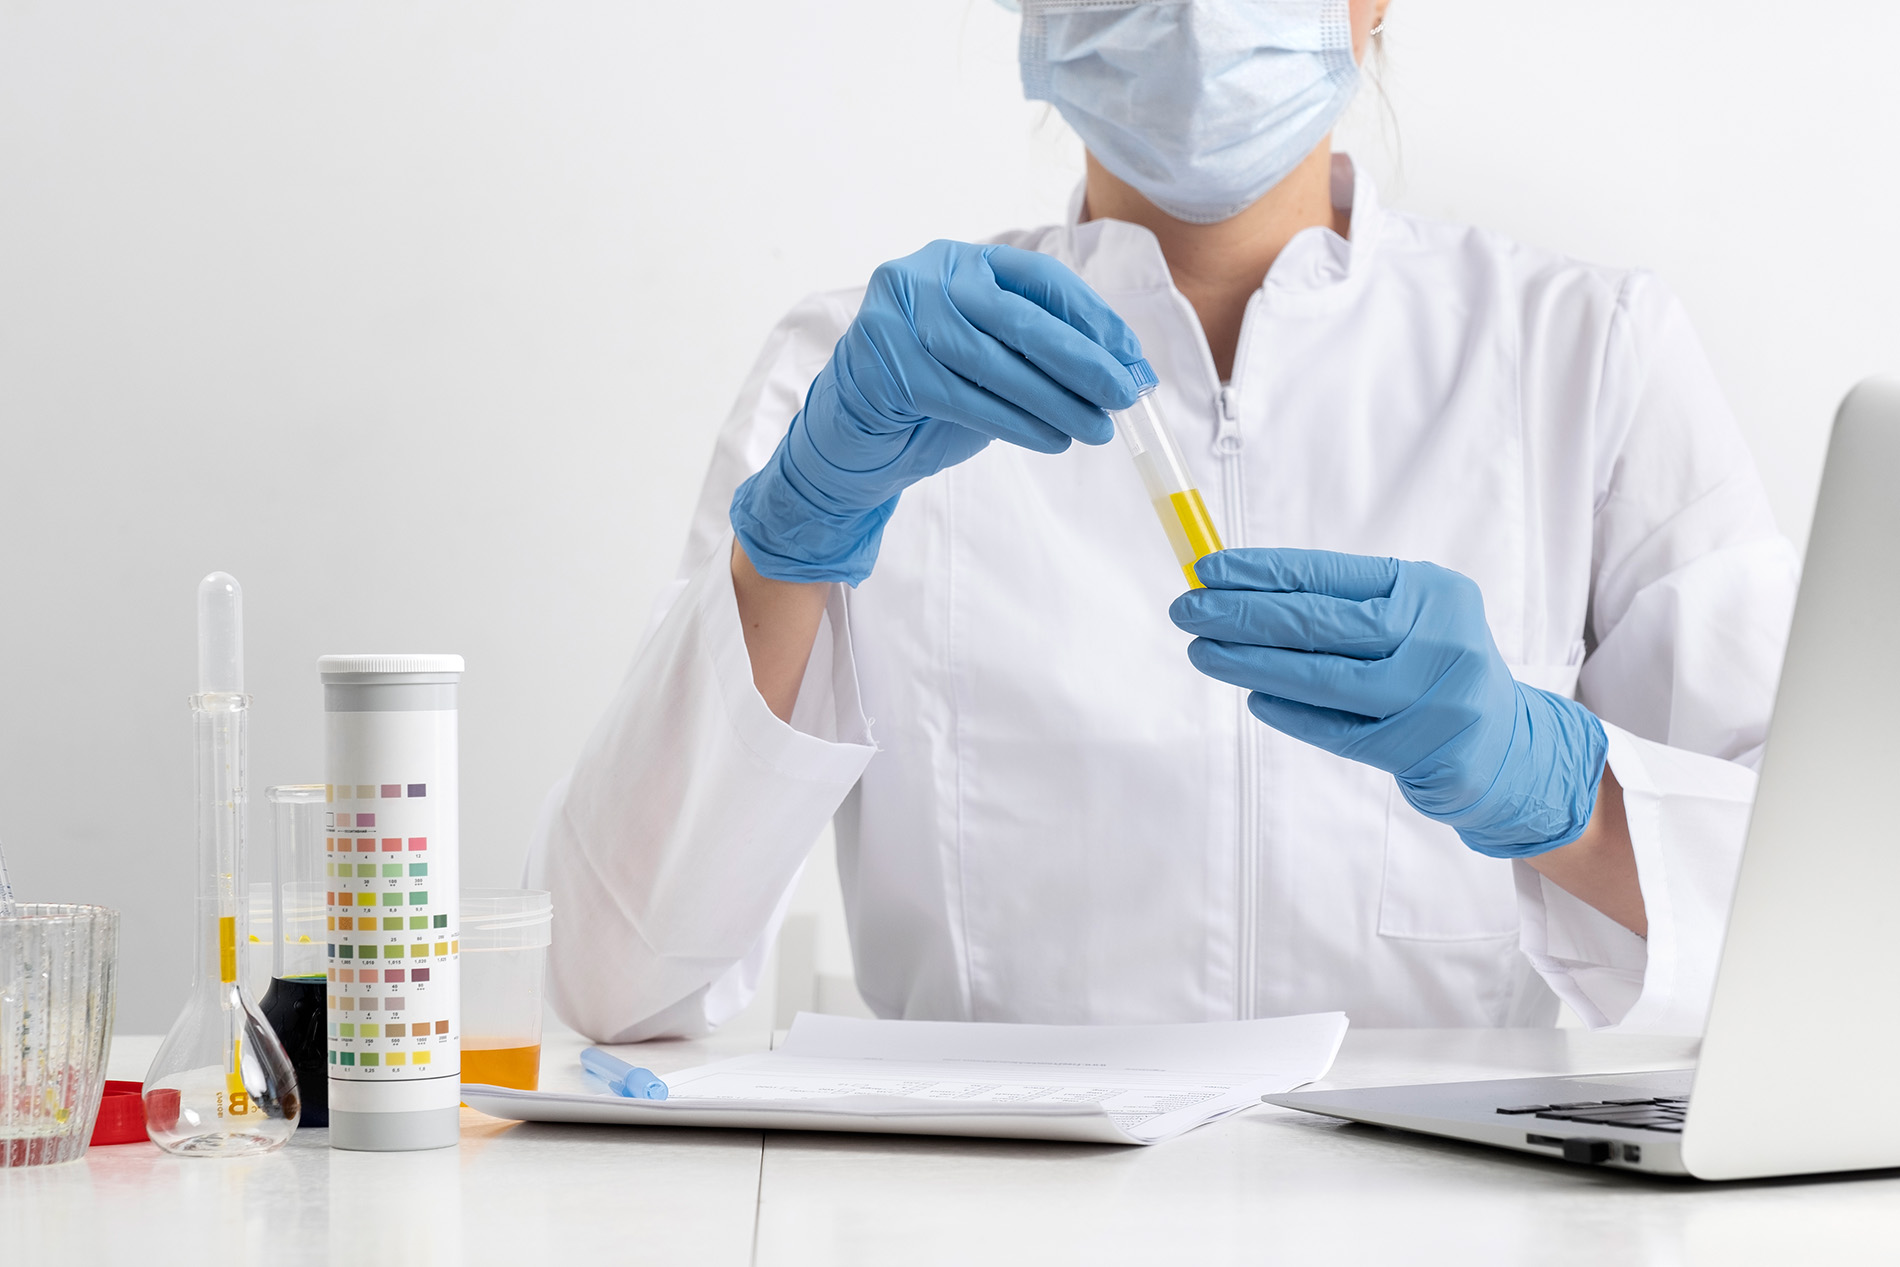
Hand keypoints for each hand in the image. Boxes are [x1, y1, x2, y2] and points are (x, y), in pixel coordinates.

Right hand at [731, 240, 1151, 583]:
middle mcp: (925, 277)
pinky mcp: (884, 368)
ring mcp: (898, 319)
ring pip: (996, 362)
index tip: (1132, 358)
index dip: (1092, 319)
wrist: (850, 440)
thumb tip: (1123, 371)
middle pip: (1021, 318)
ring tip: (1097, 429)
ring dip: (1056, 401)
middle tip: (1126, 394)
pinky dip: (1017, 423)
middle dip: (1082, 360)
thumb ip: (1042, 354)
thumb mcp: (991, 359)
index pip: (1040, 279)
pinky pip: (966, 399)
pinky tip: (1052, 440)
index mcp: (960, 261)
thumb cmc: (930, 397)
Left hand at [1169, 548, 1607, 857]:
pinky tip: (1252, 697)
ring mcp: (1430, 699)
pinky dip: (1289, 713)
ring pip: (1319, 679)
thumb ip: (1343, 602)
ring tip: (1201, 651)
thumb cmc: (1438, 666)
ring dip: (1249, 664)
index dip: (1262, 571)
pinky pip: (1336, 730)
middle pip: (1317, 624)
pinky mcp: (1419, 751)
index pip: (1328, 574)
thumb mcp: (1414, 616)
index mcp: (1431, 591)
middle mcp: (1436, 639)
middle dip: (1241, 614)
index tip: (1206, 568)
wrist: (1507, 746)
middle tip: (1186, 609)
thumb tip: (1242, 590)